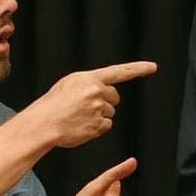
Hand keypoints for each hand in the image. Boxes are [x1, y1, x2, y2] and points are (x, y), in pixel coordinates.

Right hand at [30, 61, 155, 147]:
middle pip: (114, 97)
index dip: (138, 69)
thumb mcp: (70, 84)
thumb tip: (107, 90)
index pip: (119, 71)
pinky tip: (82, 126)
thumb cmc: (53, 105)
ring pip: (110, 113)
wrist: (42, 124)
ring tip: (79, 117)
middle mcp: (96, 91)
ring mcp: (98, 108)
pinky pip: (106, 126)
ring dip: (98, 116)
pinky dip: (96, 128)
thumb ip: (90, 83)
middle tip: (85, 107)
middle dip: (105, 102)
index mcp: (89, 78)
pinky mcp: (98, 124)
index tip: (152, 67)